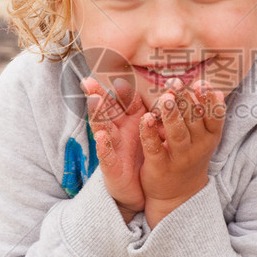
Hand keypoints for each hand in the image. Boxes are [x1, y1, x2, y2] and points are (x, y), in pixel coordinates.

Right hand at [81, 76, 145, 218]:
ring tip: (93, 101)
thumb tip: (167, 87)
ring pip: (103, 128)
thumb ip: (152, 109)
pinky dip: (104, 147)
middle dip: (98, 95)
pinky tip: (101, 138)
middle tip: (89, 80)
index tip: (109, 65)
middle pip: (106, 110)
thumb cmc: (142, 156)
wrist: (141, 191)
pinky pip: (107, 156)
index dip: (116, 85)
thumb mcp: (148, 131)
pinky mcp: (112, 168)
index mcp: (129, 121)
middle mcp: (117, 132)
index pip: (121, 100)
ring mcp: (113, 148)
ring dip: (98, 115)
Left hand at [139, 81, 225, 226]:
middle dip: (186, 101)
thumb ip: (205, 114)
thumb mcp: (203, 137)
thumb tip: (211, 86)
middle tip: (176, 83)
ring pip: (177, 134)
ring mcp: (179, 158)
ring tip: (165, 99)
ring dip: (172, 116)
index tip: (201, 84)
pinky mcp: (160, 167)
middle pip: (194, 121)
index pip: (214, 116)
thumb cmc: (190, 156)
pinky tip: (146, 118)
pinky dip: (150, 133)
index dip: (209, 101)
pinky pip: (154, 148)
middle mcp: (198, 147)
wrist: (178, 195)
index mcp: (210, 136)